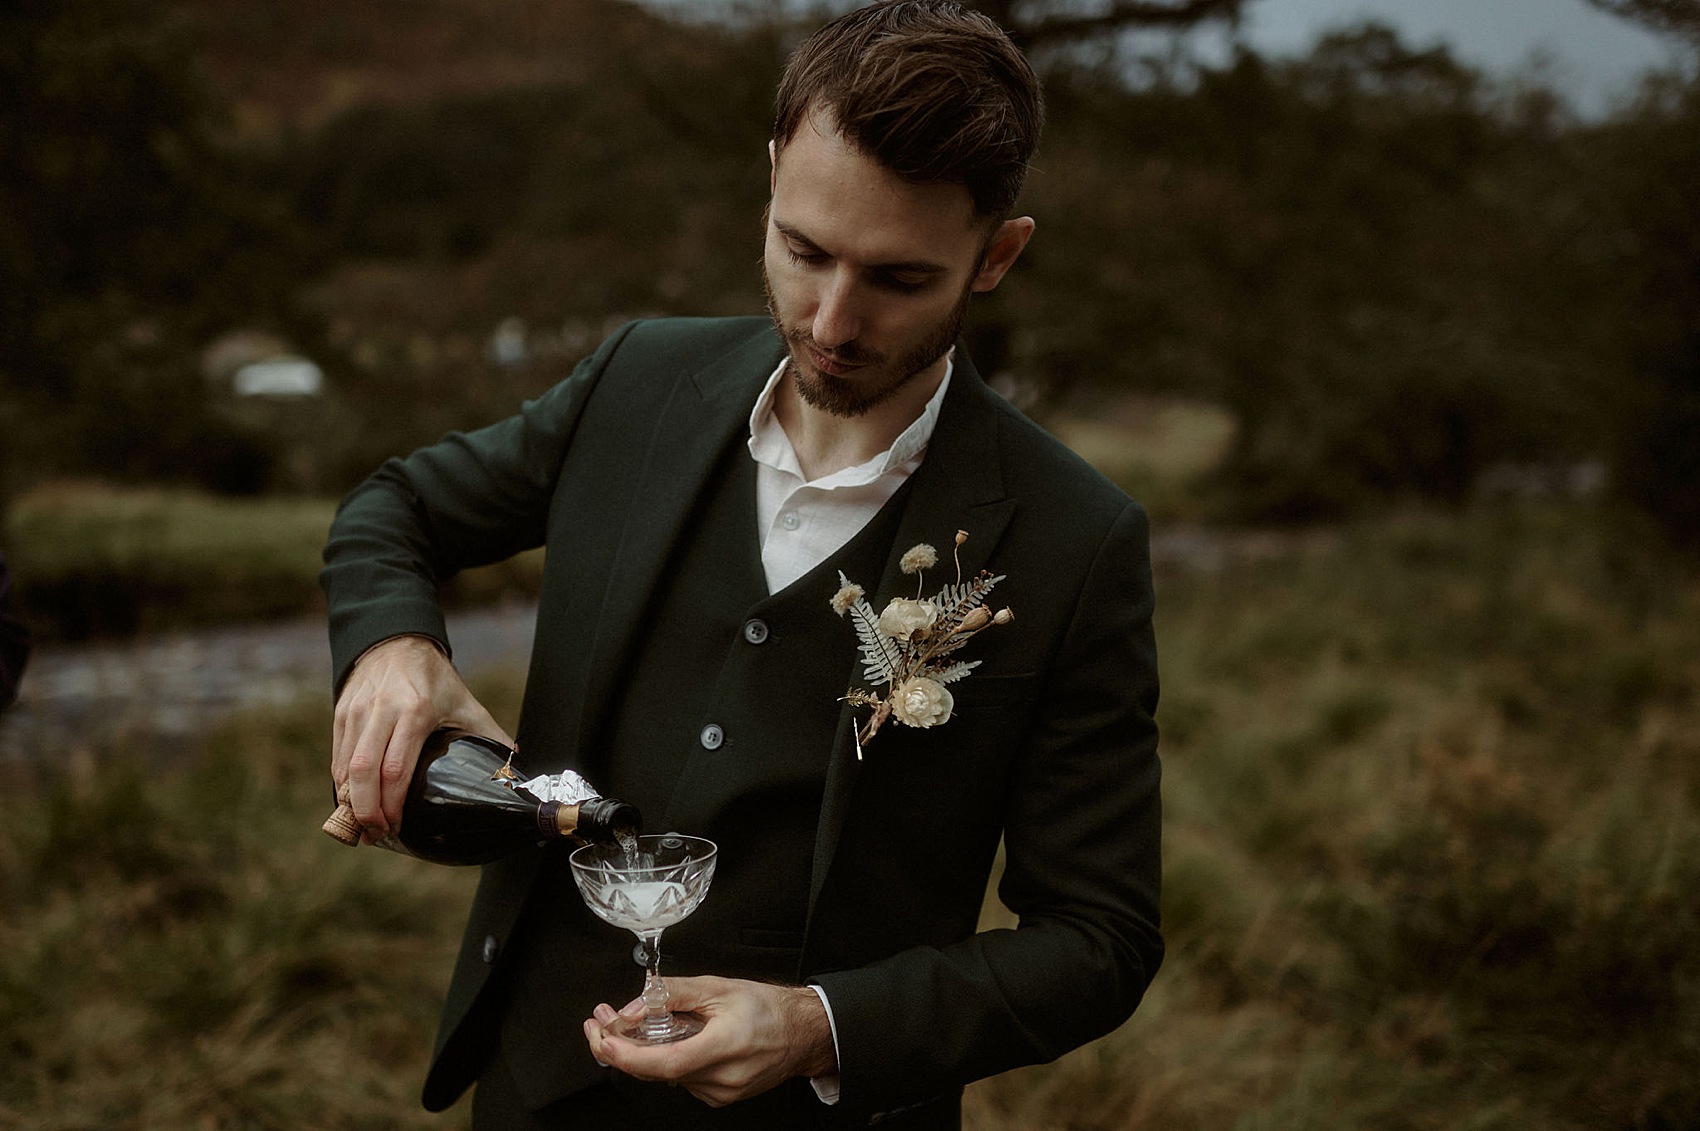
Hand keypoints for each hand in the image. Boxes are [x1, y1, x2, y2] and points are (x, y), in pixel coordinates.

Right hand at [330, 634, 512, 838]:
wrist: (397, 641)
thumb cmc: (434, 678)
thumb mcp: (466, 703)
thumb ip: (490, 737)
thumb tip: (515, 771)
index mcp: (415, 711)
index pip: (396, 769)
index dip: (392, 805)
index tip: (396, 827)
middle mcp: (381, 711)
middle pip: (364, 773)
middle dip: (366, 811)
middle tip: (375, 834)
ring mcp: (357, 712)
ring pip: (345, 767)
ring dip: (350, 802)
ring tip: (363, 826)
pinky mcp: (341, 713)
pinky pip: (338, 756)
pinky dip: (342, 784)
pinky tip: (353, 801)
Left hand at [582, 977, 836, 1106]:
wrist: (802, 1034)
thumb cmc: (767, 1008)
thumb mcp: (719, 987)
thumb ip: (674, 994)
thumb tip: (637, 1005)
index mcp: (725, 1046)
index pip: (667, 1062)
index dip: (629, 1055)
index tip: (603, 1039)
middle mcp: (722, 1078)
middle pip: (658, 1071)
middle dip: (621, 1048)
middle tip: (600, 1024)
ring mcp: (720, 1093)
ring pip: (667, 1075)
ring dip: (644, 1051)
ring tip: (633, 1023)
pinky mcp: (720, 1097)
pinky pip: (682, 1079)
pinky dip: (667, 1059)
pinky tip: (669, 1039)